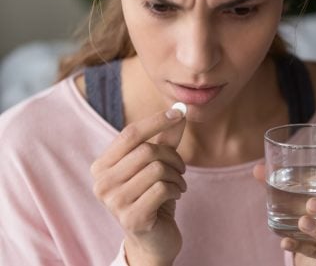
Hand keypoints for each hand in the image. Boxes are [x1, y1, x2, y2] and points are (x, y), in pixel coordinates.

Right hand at [91, 107, 186, 265]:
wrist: (152, 238)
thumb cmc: (152, 196)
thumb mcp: (157, 165)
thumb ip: (165, 139)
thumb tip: (180, 110)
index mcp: (102, 166)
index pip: (130, 133)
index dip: (157, 120)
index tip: (179, 113)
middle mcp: (102, 183)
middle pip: (147, 151)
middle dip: (173, 157)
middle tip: (181, 168)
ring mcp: (114, 202)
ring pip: (157, 169)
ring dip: (177, 175)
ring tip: (178, 184)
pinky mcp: (131, 218)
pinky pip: (162, 188)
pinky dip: (176, 188)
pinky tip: (175, 195)